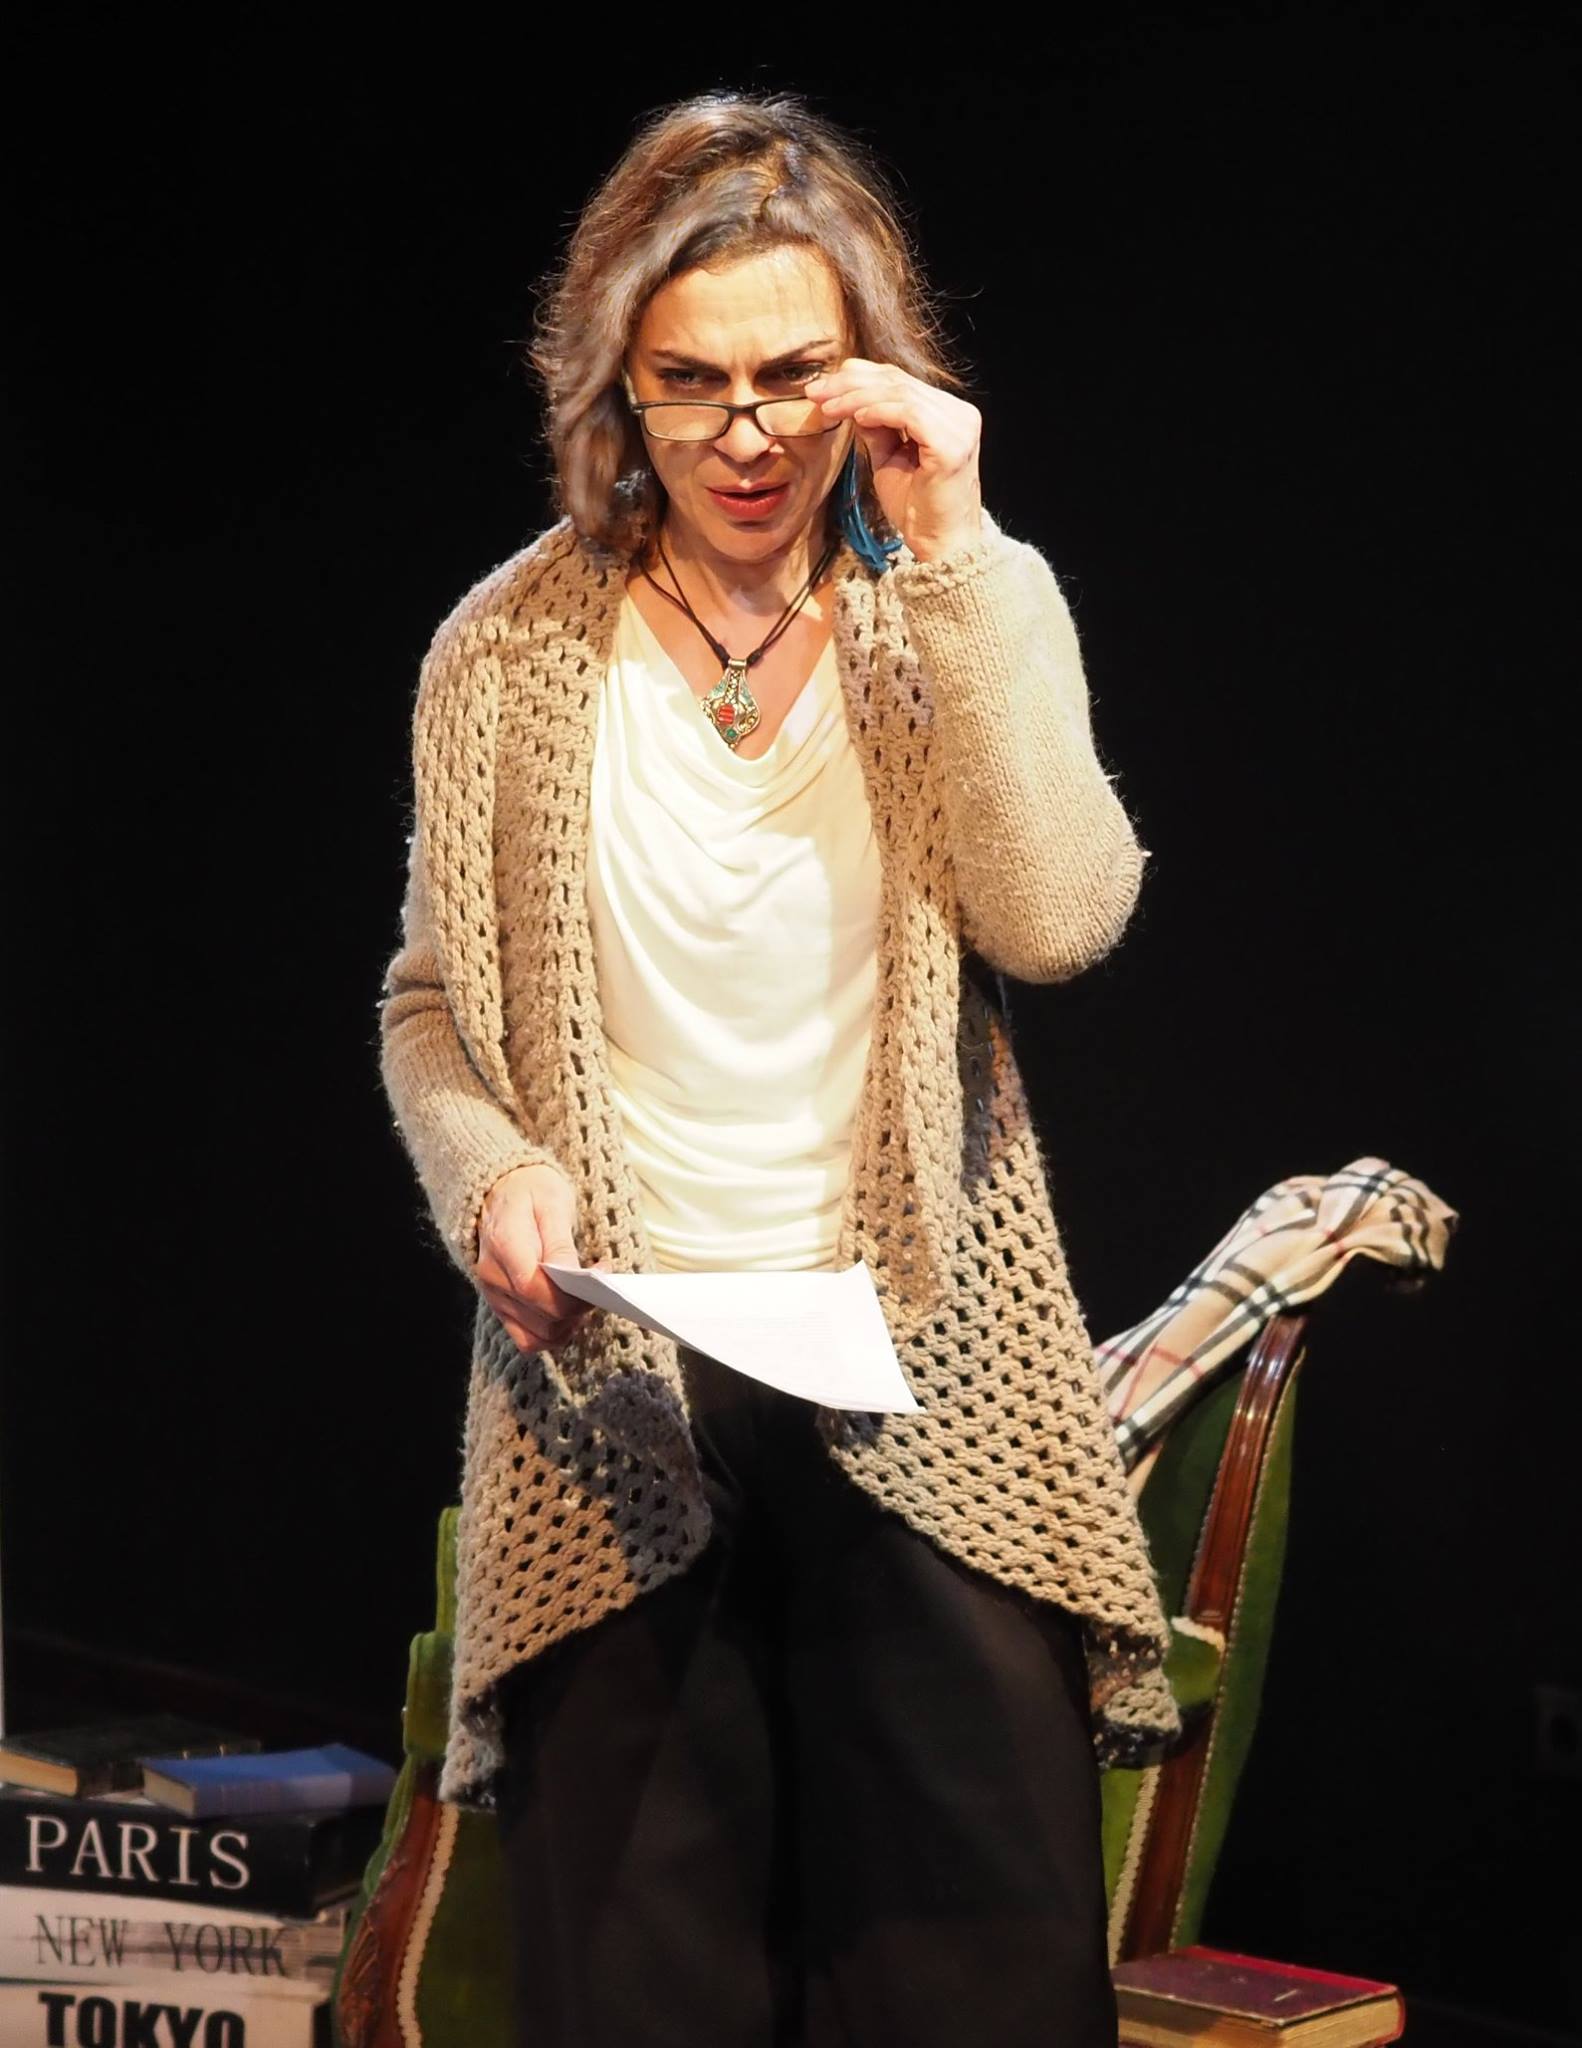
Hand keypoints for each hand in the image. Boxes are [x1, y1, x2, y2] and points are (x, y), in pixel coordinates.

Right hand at [475, 1162, 601, 1353]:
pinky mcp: (502, 1308)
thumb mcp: (551, 1203)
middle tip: (600, 1285)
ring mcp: (495, 1296)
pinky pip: (527, 1339)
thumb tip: (572, 1276)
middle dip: (578, 1308)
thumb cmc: (531, 1191)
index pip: (535, 1289)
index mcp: (503, 1245)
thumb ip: (559, 1243)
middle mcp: (492, 1277)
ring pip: (537, 1335)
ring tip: (585, 1298)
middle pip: (542, 1318)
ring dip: (568, 1324)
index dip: (573, 1294)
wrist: (502, 1191)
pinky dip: (553, 1333)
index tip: (601, 1277)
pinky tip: (570, 1313)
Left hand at [806, 359, 982, 563]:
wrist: (940, 545)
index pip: (899, 381)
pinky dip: (879, 412)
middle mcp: (959, 414)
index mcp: (948, 414)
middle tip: (815, 391)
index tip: (821, 389)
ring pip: (900, 393)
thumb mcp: (889, 459)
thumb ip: (877, 428)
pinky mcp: (951, 444)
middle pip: (898, 381)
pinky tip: (856, 418)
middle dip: (850, 383)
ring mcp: (959, 427)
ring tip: (827, 407)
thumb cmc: (917, 510)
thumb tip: (851, 402)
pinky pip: (909, 414)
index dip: (858, 378)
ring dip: (857, 397)